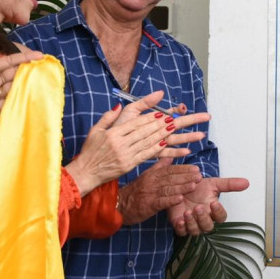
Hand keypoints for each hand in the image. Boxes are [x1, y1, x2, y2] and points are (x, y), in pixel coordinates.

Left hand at [0, 40, 42, 124]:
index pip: (7, 61)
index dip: (22, 58)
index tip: (38, 54)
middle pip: (13, 74)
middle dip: (27, 70)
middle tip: (43, 66)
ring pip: (12, 87)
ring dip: (24, 83)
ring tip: (40, 78)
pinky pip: (4, 103)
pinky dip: (15, 99)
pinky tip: (27, 94)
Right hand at [65, 90, 208, 194]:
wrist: (84, 173)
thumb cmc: (90, 151)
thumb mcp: (96, 130)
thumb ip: (108, 117)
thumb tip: (118, 105)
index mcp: (115, 132)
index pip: (139, 122)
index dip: (154, 116)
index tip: (168, 112)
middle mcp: (123, 142)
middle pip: (151, 130)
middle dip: (173, 123)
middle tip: (189, 117)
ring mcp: (128, 154)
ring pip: (156, 142)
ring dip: (177, 137)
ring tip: (195, 133)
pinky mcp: (132, 165)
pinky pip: (153, 157)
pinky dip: (170, 153)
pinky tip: (184, 150)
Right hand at [117, 158, 202, 224]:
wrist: (119, 204)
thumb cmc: (135, 190)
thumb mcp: (146, 175)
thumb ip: (159, 166)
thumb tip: (171, 156)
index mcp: (153, 174)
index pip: (171, 169)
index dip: (184, 169)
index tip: (196, 168)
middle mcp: (152, 181)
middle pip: (171, 177)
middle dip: (187, 176)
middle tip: (199, 176)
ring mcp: (150, 193)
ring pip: (168, 188)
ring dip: (182, 187)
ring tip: (194, 185)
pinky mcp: (148, 205)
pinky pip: (161, 202)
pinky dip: (170, 200)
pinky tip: (180, 199)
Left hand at [168, 176, 249, 235]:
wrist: (180, 186)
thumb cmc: (198, 187)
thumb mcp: (213, 183)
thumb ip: (229, 184)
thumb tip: (247, 182)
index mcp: (213, 211)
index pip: (221, 217)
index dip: (218, 212)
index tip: (214, 203)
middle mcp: (204, 220)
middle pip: (208, 226)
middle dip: (203, 218)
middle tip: (198, 207)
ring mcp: (192, 224)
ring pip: (195, 231)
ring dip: (192, 222)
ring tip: (188, 212)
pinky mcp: (180, 226)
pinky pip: (182, 232)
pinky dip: (181, 228)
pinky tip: (180, 220)